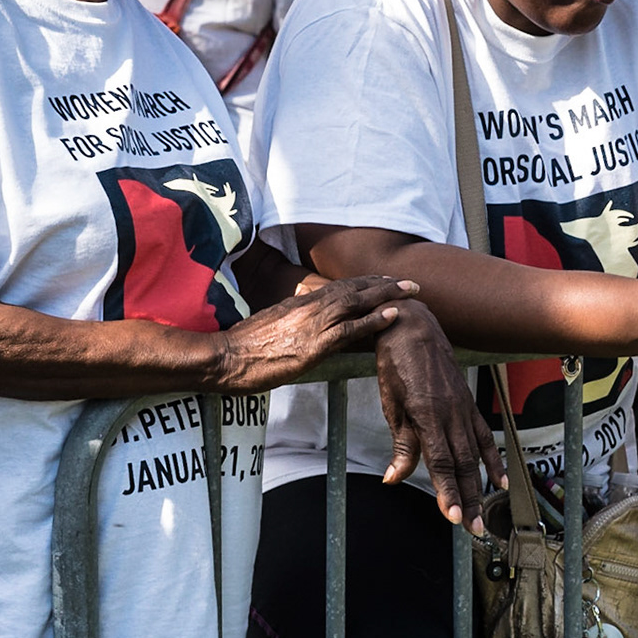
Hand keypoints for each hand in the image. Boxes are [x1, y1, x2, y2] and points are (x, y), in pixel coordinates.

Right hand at [216, 275, 418, 392]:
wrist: (227, 357)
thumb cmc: (243, 346)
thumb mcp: (269, 323)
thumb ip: (290, 315)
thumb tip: (301, 307)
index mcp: (299, 303)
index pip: (338, 287)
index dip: (365, 283)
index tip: (384, 280)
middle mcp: (309, 308)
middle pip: (353, 289)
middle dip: (383, 284)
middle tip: (408, 282)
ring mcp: (313, 325)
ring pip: (357, 303)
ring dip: (387, 295)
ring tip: (411, 291)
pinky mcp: (314, 345)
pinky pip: (350, 329)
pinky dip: (373, 320)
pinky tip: (393, 315)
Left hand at [373, 301, 503, 532]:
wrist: (413, 327)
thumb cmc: (396, 364)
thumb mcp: (391, 404)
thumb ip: (401, 444)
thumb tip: (393, 479)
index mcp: (427, 413)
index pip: (439, 461)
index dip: (446, 491)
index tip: (452, 516)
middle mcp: (451, 413)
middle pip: (462, 464)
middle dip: (467, 499)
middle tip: (472, 529)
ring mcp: (464, 408)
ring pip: (474, 455)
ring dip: (479, 487)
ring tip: (483, 515)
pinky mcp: (469, 403)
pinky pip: (484, 436)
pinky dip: (493, 459)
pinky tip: (500, 480)